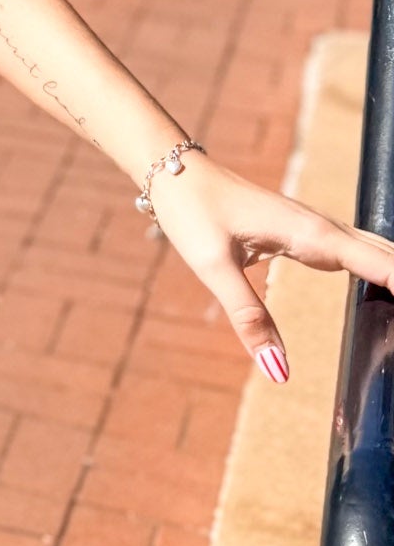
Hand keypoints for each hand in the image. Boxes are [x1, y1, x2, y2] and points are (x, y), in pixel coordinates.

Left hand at [146, 149, 393, 381]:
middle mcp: (322, 228)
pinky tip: (392, 287)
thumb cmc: (192, 212)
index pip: (381, 263)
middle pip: (389, 255)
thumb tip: (279, 374)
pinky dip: (383, 268)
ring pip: (377, 251)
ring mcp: (317, 229)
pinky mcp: (306, 234)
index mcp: (311, 234)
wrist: (173, 171)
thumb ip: (249, 318)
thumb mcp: (213, 266)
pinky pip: (359, 252)